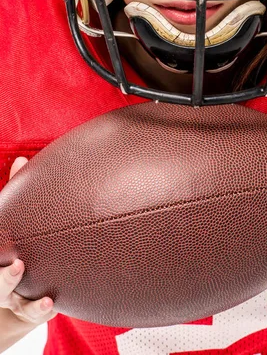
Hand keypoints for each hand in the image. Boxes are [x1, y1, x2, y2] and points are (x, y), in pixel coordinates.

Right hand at [0, 157, 56, 325]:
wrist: (23, 284)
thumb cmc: (19, 243)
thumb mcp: (11, 221)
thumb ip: (14, 192)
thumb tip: (22, 159)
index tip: (5, 249)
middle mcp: (1, 281)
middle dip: (5, 279)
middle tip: (19, 265)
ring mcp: (15, 298)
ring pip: (17, 304)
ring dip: (29, 303)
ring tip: (46, 298)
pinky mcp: (32, 309)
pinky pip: (35, 314)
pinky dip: (42, 310)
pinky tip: (54, 302)